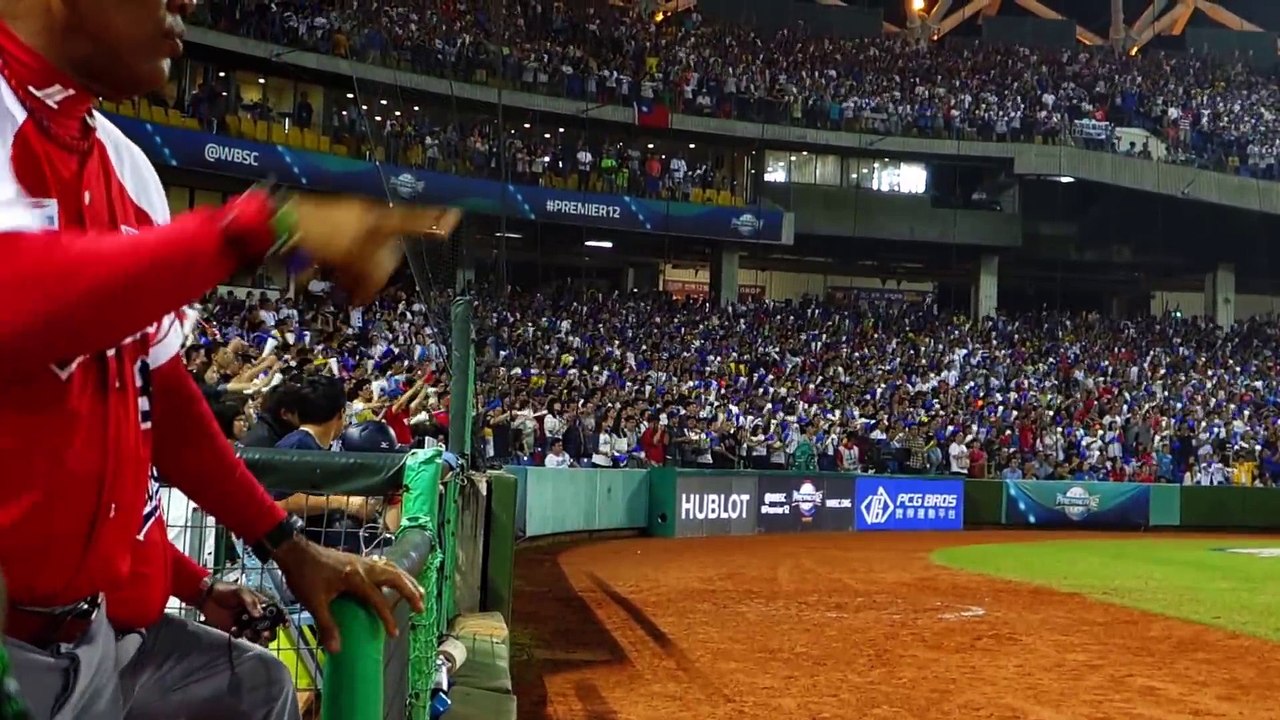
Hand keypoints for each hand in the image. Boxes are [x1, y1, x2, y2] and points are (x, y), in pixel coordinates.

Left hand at [199, 581, 277, 646]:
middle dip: (268, 632)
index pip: (275, 611)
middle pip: (269, 626)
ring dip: (255, 636)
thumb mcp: (240, 592)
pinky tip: (234, 630)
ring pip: (257, 634)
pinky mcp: (236, 629)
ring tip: (247, 633)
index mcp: (260, 603)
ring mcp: (246, 623)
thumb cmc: (226, 590)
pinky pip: (242, 637)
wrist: (206, 597)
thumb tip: (260, 616)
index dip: (282, 618)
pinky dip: (240, 635)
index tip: (283, 625)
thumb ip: (251, 602)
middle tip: (264, 635)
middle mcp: (256, 614)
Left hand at [274, 539, 423, 652]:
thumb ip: (327, 625)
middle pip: (395, 577)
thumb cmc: (304, 576)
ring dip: (407, 581)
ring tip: (419, 593)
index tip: (394, 634)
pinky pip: (384, 566)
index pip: (379, 600)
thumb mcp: (314, 603)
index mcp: (356, 578)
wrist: (295, 551)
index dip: (387, 618)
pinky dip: (395, 574)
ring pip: (392, 569)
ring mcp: (363, 561)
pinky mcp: (358, 560)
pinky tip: (396, 580)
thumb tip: (337, 650)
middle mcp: (365, 567)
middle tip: (421, 607)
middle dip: (411, 592)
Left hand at [288, 196, 462, 305]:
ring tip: (348, 295)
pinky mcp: (330, 232)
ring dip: (358, 277)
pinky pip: (345, 255)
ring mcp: (347, 224)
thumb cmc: (321, 235)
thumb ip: (373, 272)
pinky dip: (343, 271)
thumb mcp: (353, 257)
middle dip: (378, 272)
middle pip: (386, 247)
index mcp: (378, 216)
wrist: (278, 225)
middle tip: (365, 294)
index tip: (454, 217)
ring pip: (364, 254)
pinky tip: (334, 284)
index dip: (434, 221)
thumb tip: (371, 291)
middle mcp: (366, 218)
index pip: (415, 219)